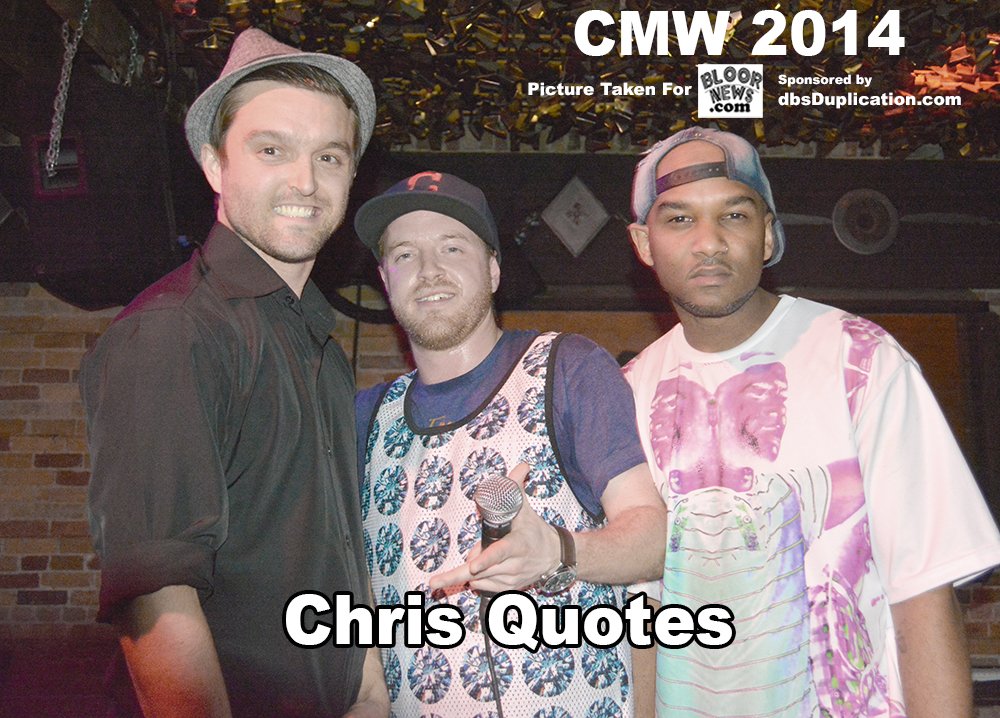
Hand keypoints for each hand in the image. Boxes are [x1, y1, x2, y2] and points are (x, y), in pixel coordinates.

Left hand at [428, 463, 561, 592]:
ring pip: (481, 580)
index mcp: (518, 544)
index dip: (485, 560)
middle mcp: (515, 564)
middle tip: (434, 582)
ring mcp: (512, 578)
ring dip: (469, 573)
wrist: (555, 556)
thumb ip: (517, 487)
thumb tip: (522, 465)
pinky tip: (474, 573)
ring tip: (467, 564)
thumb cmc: (536, 531)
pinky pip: (485, 588)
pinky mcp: (509, 588)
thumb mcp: (527, 508)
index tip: (472, 565)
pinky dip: (476, 581)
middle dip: (458, 574)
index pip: (499, 553)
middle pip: (483, 572)